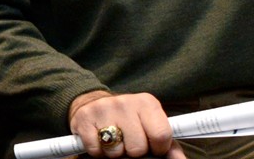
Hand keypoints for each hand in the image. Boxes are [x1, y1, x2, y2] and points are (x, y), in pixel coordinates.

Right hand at [68, 91, 184, 158]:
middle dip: (134, 151)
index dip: (157, 148)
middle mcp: (126, 102)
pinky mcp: (85, 118)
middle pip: (138, 147)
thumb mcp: (150, 125)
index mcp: (147, 103)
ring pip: (116, 151)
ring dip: (115, 152)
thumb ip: (168, 145)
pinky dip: (98, 151)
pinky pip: (96, 150)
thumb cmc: (129, 119)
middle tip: (128, 141)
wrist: (92, 102)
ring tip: (114, 140)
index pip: (161, 135)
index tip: (152, 146)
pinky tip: (100, 139)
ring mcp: (104, 109)